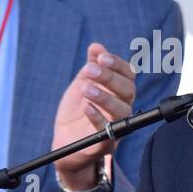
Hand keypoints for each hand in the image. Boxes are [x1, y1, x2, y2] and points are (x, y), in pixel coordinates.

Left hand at [51, 43, 135, 190]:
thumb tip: (96, 46)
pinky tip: (85, 107)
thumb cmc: (76, 113)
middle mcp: (122, 108)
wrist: (64, 142)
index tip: (101, 56)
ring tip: (85, 88)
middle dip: (109, 78)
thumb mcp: (81, 85)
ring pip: (122, 111)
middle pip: (128, 91)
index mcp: (119, 93)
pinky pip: (108, 132)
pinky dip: (97, 117)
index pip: (128, 75)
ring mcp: (115, 127)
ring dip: (105, 97)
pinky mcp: (104, 144)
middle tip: (89, 70)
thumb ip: (91, 66)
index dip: (117, 64)